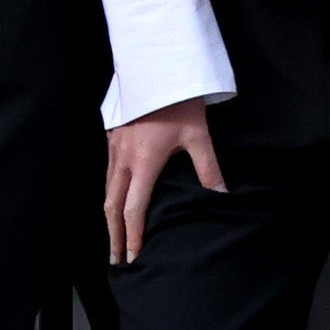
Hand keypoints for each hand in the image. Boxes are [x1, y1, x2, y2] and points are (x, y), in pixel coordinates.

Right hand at [103, 101, 224, 261]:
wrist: (155, 70)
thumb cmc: (178, 103)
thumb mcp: (199, 137)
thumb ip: (209, 169)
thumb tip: (222, 196)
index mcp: (144, 163)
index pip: (134, 208)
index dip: (133, 235)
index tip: (133, 256)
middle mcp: (123, 160)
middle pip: (112, 206)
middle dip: (114, 235)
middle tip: (116, 259)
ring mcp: (114, 149)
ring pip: (106, 191)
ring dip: (109, 218)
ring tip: (114, 238)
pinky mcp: (112, 140)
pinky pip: (107, 175)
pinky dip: (109, 196)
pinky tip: (114, 202)